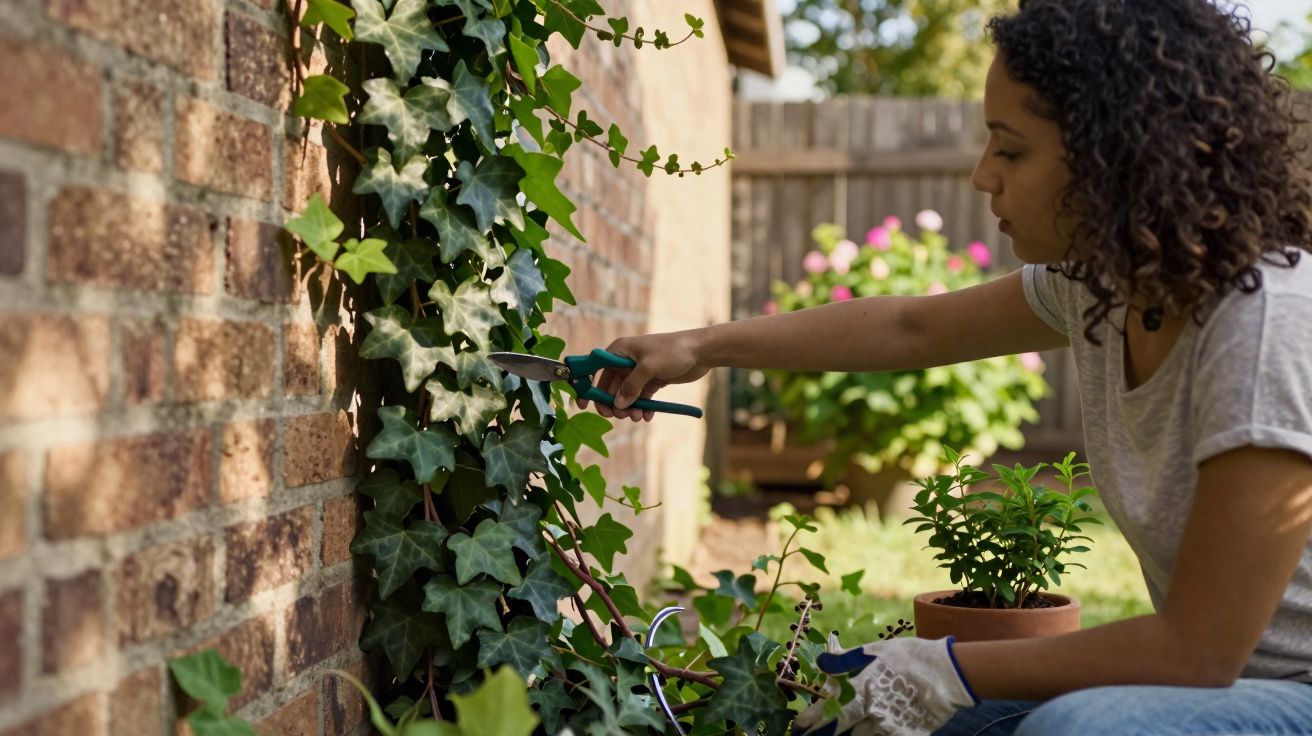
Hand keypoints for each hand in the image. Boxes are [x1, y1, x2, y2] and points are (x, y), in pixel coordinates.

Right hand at [575, 329, 710, 421]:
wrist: (701, 351)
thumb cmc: (674, 351)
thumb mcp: (649, 368)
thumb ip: (632, 387)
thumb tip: (619, 405)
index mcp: (620, 351)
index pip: (595, 368)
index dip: (587, 385)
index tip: (584, 405)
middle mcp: (626, 361)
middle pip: (610, 387)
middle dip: (612, 403)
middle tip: (619, 416)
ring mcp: (639, 372)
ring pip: (626, 395)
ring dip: (629, 408)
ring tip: (638, 417)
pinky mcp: (652, 380)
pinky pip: (641, 398)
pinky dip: (642, 408)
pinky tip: (647, 416)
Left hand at [791, 635, 977, 735]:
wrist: (949, 673)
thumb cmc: (911, 657)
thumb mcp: (876, 651)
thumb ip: (847, 659)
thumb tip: (821, 662)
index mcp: (863, 688)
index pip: (830, 707)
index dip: (812, 718)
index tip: (798, 724)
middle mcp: (872, 711)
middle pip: (841, 727)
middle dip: (822, 732)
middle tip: (806, 735)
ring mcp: (890, 726)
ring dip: (850, 734)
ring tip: (838, 732)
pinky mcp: (907, 734)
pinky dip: (875, 735)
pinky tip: (871, 733)